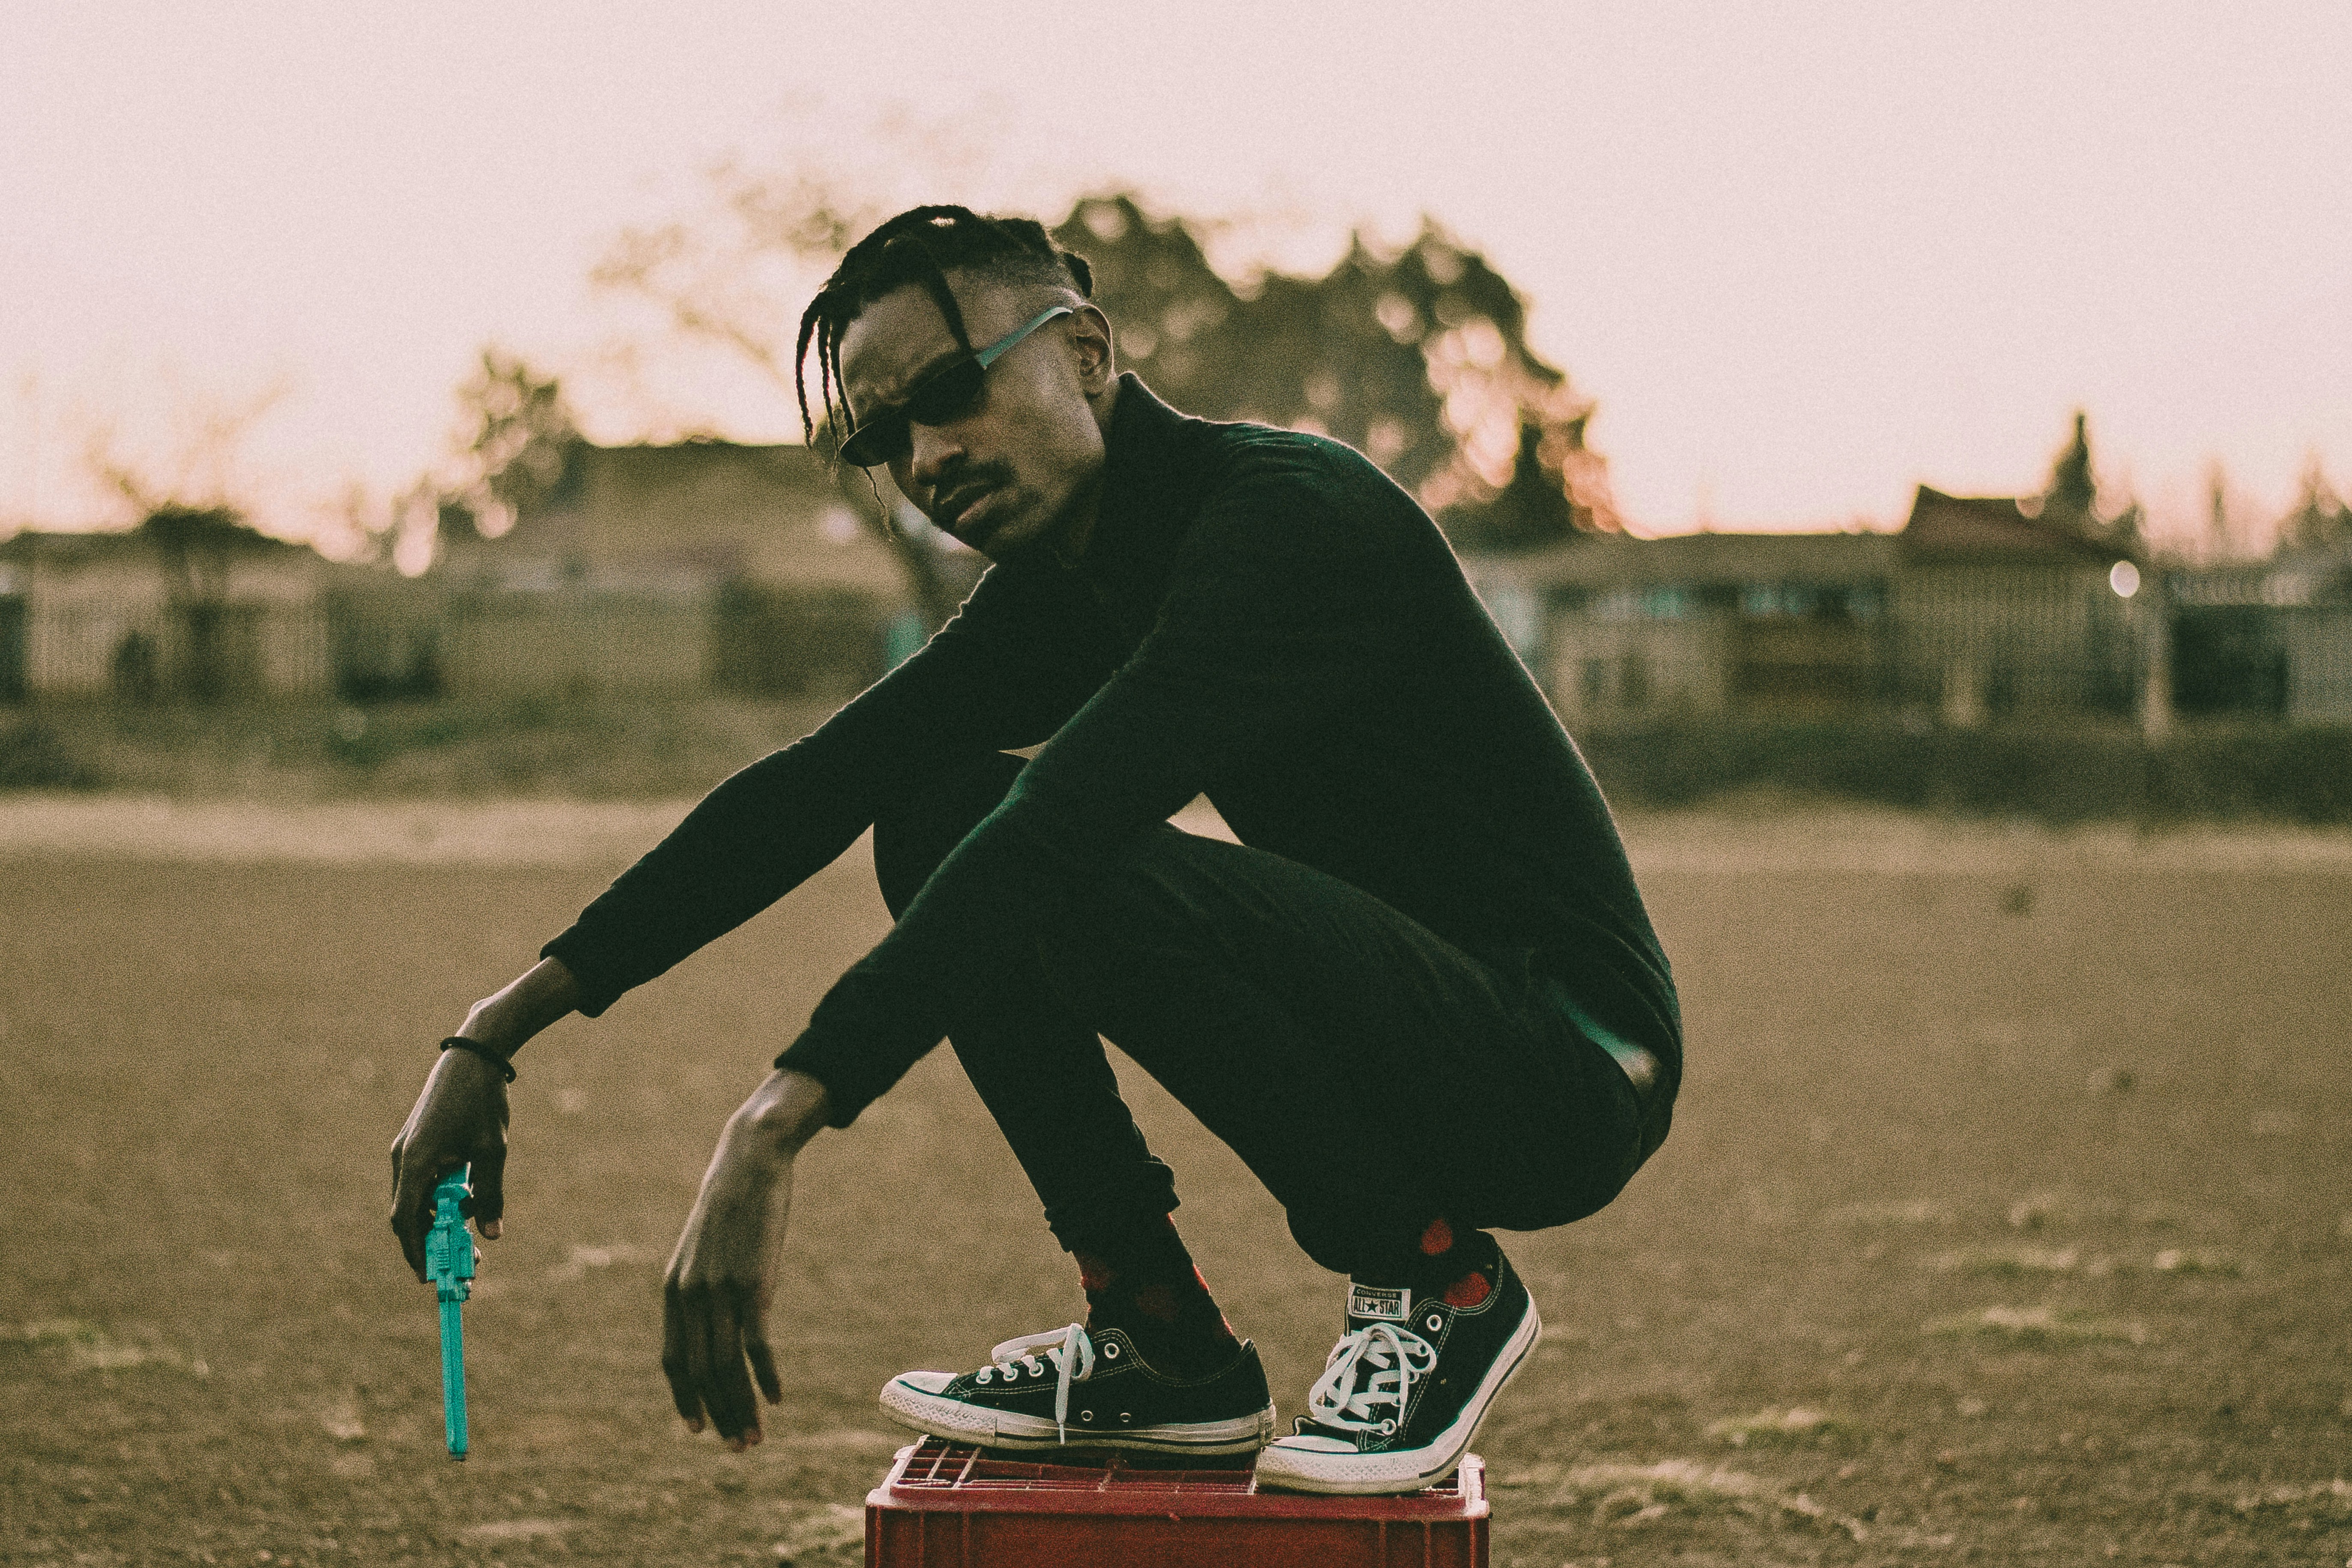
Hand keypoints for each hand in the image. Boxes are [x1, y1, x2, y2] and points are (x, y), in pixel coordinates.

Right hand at [388, 958, 577, 1277]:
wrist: (474, 1056)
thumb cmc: (483, 1102)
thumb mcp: (492, 1151)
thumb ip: (490, 1194)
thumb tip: (492, 1235)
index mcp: (416, 1162)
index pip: (406, 1221)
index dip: (417, 1253)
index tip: (431, 1278)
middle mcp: (404, 1159)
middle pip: (408, 1216)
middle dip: (432, 1244)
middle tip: (463, 1265)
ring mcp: (407, 1150)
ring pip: (416, 1201)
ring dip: (438, 1222)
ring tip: (471, 1237)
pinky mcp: (417, 1143)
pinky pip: (422, 1183)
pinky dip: (439, 1200)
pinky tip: (466, 1202)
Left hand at [662, 1070, 830, 1449]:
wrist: (748, 1162)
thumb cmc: (730, 1206)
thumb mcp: (703, 1249)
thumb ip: (701, 1287)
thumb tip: (711, 1323)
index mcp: (673, 1290)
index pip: (673, 1360)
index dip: (685, 1398)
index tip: (700, 1429)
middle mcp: (690, 1297)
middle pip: (701, 1373)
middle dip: (720, 1414)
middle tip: (739, 1447)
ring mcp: (720, 1292)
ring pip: (726, 1367)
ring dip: (742, 1408)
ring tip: (757, 1437)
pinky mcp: (752, 1285)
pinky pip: (756, 1345)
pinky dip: (765, 1376)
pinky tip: (777, 1396)